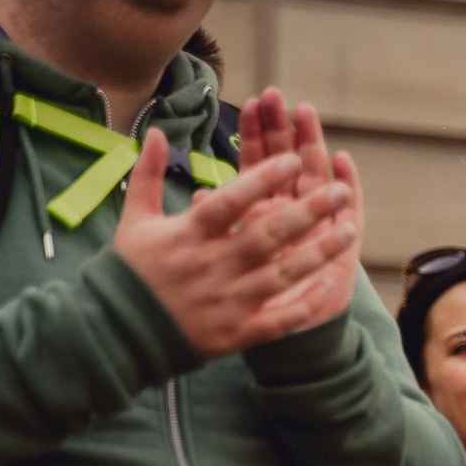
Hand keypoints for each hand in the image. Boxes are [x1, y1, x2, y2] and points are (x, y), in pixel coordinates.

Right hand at [115, 130, 356, 357]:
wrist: (115, 335)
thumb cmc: (130, 271)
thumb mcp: (135, 219)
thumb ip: (148, 173)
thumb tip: (159, 131)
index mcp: (187, 235)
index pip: (230, 201)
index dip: (261, 179)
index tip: (293, 159)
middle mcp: (211, 266)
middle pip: (266, 235)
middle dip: (307, 212)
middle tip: (339, 191)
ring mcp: (226, 302)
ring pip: (282, 275)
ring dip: (319, 253)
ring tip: (351, 230)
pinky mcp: (236, 333)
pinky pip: (279, 320)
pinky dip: (308, 303)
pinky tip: (334, 284)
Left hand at [235, 88, 366, 331]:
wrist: (289, 338)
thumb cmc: (252, 300)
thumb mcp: (226, 263)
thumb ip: (213, 225)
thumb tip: (196, 196)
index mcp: (263, 211)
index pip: (260, 163)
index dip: (257, 134)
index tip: (254, 103)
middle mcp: (293, 212)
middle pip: (289, 161)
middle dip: (284, 128)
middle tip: (280, 96)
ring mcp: (319, 224)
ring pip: (316, 176)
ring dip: (313, 144)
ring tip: (307, 115)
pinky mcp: (342, 243)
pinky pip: (349, 210)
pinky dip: (348, 184)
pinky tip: (342, 161)